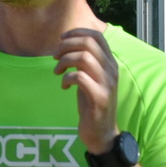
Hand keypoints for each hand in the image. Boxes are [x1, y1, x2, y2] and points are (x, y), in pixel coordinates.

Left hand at [53, 27, 119, 156]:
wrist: (102, 133)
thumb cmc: (92, 104)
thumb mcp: (90, 79)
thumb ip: (84, 62)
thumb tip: (66, 44)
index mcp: (110, 63)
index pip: (97, 36)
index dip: (76, 33)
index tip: (61, 40)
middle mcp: (111, 70)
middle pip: (88, 43)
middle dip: (66, 46)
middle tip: (54, 57)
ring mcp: (107, 84)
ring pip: (84, 58)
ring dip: (64, 61)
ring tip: (57, 71)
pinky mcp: (99, 98)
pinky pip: (80, 78)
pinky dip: (67, 78)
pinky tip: (64, 86)